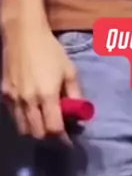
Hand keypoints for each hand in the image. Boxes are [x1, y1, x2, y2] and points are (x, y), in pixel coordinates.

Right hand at [1, 20, 81, 142]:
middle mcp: (29, 101)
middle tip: (58, 129)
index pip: (54, 128)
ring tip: (45, 121)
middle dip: (49, 136)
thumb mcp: (69, 69)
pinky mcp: (5, 95)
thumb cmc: (51, 50)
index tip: (70, 140)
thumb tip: (80, 112)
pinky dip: (24, 119)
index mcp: (47, 94)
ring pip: (23, 129)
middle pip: (37, 134)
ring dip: (35, 130)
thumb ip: (75, 94)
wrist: (24, 35)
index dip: (63, 137)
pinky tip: (32, 109)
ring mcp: (14, 99)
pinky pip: (14, 116)